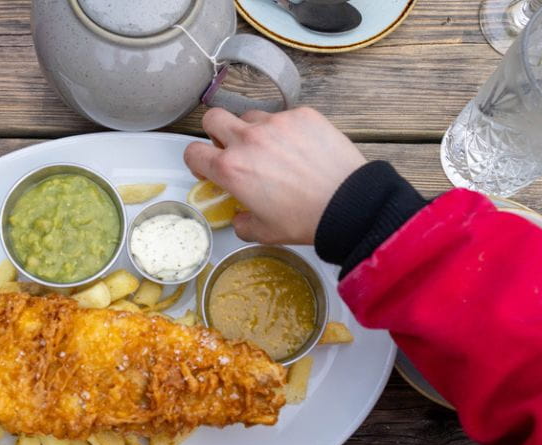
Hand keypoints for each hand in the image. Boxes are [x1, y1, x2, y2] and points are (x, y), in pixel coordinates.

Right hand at [183, 107, 364, 244]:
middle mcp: (248, 139)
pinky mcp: (302, 115)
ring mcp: (276, 123)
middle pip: (213, 118)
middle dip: (216, 133)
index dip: (197, 161)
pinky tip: (301, 148)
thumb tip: (241, 217)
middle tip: (233, 149)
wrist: (348, 204)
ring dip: (253, 131)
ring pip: (250, 116)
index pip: (193, 152)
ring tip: (273, 151)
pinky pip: (284, 116)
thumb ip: (243, 223)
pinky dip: (286, 129)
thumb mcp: (265, 232)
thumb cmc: (307, 219)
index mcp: (231, 168)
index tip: (209, 167)